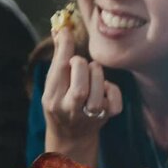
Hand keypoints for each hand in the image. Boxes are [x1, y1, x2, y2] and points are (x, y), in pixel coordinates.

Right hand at [42, 28, 121, 164]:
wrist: (72, 138)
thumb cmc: (61, 104)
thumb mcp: (52, 86)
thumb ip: (58, 60)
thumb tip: (61, 29)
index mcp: (52, 98)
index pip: (59, 69)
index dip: (65, 46)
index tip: (67, 30)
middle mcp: (70, 108)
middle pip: (80, 81)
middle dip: (81, 64)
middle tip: (80, 63)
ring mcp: (90, 114)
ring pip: (98, 87)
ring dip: (97, 73)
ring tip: (91, 74)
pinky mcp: (107, 116)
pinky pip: (114, 96)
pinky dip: (111, 88)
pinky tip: (103, 89)